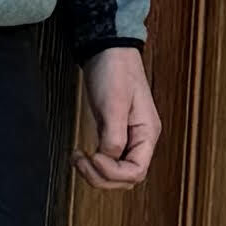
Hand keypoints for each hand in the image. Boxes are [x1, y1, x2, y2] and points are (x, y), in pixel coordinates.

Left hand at [75, 47, 159, 193]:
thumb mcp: (115, 102)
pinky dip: (94, 164)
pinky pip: (108, 159)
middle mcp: (140, 139)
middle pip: (126, 177)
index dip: (113, 172)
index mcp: (147, 133)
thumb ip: (114, 135)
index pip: (136, 171)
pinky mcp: (113, 132)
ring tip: (78, 160)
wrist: (107, 48)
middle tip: (81, 162)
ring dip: (96, 173)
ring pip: (116, 172)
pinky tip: (82, 156)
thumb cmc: (115, 70)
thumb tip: (108, 158)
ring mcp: (127, 136)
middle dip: (102, 176)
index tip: (94, 156)